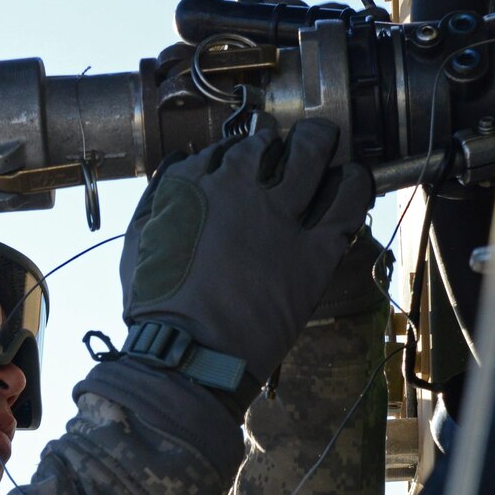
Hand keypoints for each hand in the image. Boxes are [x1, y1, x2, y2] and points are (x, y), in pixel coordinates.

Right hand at [120, 119, 371, 395]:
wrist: (189, 354)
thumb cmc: (158, 307)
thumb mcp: (138, 242)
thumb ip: (159, 198)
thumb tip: (181, 164)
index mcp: (194, 184)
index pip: (231, 146)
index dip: (247, 153)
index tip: (254, 165)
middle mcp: (239, 188)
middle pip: (274, 140)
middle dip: (285, 141)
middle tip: (298, 147)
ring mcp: (280, 216)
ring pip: (315, 154)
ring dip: (322, 148)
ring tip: (329, 156)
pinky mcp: (315, 250)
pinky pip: (348, 201)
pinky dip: (356, 186)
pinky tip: (354, 184)